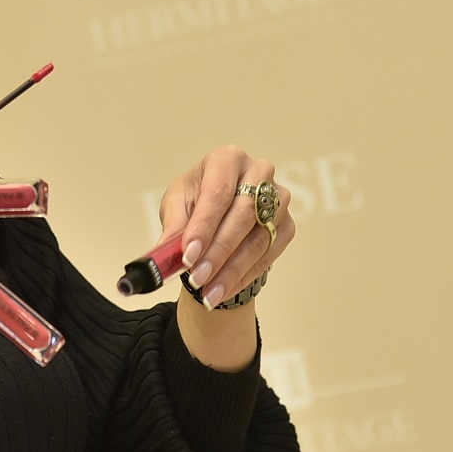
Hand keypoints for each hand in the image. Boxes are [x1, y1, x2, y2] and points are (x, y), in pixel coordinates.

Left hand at [158, 145, 294, 309]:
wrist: (220, 209)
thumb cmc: (197, 198)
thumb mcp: (177, 202)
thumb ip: (173, 224)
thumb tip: (166, 251)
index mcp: (227, 159)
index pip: (218, 193)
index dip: (203, 226)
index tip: (188, 255)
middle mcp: (259, 172)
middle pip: (242, 216)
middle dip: (217, 252)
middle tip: (197, 277)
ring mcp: (279, 199)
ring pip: (258, 240)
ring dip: (231, 271)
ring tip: (207, 292)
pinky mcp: (287, 224)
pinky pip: (268, 255)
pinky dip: (243, 276)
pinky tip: (222, 291)